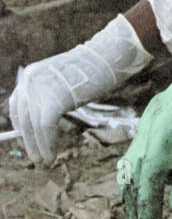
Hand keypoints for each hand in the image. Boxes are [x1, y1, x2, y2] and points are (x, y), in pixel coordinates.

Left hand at [9, 16, 150, 164]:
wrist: (107, 56)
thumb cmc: (92, 69)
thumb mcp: (62, 81)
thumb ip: (49, 96)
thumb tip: (40, 122)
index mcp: (31, 74)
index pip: (17, 104)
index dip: (20, 125)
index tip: (27, 138)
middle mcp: (30, 80)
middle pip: (24, 118)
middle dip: (29, 140)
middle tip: (36, 157)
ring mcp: (41, 89)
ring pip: (33, 126)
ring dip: (38, 147)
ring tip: (45, 161)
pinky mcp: (53, 100)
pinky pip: (45, 128)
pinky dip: (48, 145)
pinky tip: (52, 156)